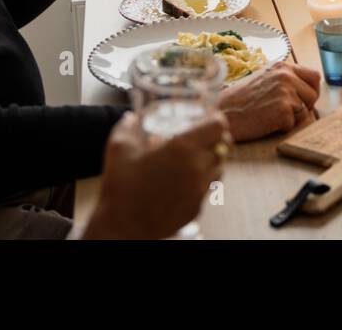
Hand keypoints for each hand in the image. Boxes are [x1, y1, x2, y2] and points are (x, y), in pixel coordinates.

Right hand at [85, 112, 227, 239]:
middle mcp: (197, 169)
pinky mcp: (196, 208)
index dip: (217, 119)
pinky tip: (185, 181)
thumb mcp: (119, 147)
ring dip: (212, 161)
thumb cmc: (119, 186)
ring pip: (219, 169)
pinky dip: (202, 181)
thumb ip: (128, 125)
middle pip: (223, 147)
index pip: (218, 127)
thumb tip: (131, 116)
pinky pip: (208, 189)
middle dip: (216, 140)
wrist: (121, 226)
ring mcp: (199, 191)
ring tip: (195, 158)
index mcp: (182, 148)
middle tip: (205, 137)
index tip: (210, 118)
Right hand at [218, 61, 320, 140]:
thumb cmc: (240, 99)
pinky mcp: (283, 110)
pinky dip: (282, 127)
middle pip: (313, 94)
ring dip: (292, 117)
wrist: (223, 112)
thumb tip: (307, 90)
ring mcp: (286, 92)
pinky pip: (294, 124)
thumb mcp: (264, 78)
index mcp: (282, 67)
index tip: (304, 99)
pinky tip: (266, 122)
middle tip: (285, 111)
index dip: (311, 90)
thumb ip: (284, 80)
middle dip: (304, 106)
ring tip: (270, 115)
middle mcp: (286, 76)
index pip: (314, 76)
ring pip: (305, 111)